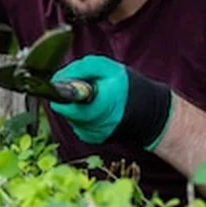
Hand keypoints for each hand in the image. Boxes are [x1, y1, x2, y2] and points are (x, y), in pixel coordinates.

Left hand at [48, 55, 173, 149]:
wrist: (149, 112)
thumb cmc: (126, 86)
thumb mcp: (106, 67)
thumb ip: (80, 69)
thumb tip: (57, 78)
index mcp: (100, 106)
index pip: (64, 105)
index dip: (60, 92)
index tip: (59, 83)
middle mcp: (95, 126)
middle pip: (65, 109)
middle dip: (70, 97)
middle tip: (84, 88)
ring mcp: (93, 135)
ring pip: (70, 116)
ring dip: (76, 106)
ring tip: (94, 98)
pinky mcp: (91, 139)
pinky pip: (77, 123)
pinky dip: (82, 115)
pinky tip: (96, 109)